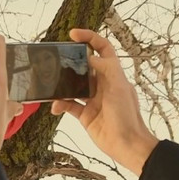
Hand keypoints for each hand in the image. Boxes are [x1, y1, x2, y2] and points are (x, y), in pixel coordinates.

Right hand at [51, 29, 158, 175]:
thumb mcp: (119, 88)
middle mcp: (103, 84)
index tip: (73, 35)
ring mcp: (93, 99)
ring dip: (62, 84)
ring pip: (73, 85)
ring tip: (51, 83)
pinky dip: (60, 104)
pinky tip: (55, 107)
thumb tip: (90, 57)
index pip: (103, 49)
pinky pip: (69, 105)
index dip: (90, 38)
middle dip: (70, 61)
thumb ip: (106, 69)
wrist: (126, 145)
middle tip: (56, 59)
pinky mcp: (85, 114)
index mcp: (113, 75)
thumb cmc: (127, 116)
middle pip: (84, 66)